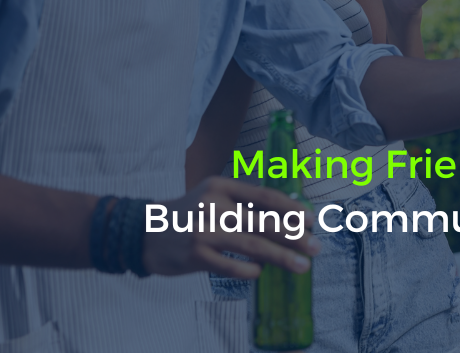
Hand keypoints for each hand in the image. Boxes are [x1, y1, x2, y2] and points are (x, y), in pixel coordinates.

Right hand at [142, 177, 320, 278]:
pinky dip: (248, 270)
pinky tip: (260, 272)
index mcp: (222, 187)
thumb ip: (243, 203)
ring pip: (252, 245)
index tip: (310, 220)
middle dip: (294, 235)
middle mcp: (214, 206)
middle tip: (316, 246)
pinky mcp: (195, 255)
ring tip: (302, 265)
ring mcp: (204, 231)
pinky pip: (230, 265)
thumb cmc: (188, 215)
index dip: (291, 208)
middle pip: (264, 221)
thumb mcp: (213, 197)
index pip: (264, 196)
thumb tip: (286, 217)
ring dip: (281, 256)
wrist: (144, 231)